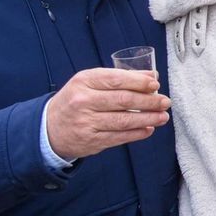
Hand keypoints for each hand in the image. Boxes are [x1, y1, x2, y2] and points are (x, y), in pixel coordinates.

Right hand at [44, 68, 169, 159]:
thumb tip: (151, 74)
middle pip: (124, 100)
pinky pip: (120, 137)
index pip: (116, 79)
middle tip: (165, 101)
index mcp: (84, 82)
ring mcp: (87, 122)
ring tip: (163, 116)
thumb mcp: (90, 82)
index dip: (139, 82)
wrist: (49, 128)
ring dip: (148, 118)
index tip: (155, 84)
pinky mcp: (91, 140)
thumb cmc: (76, 100)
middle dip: (149, 101)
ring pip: (124, 121)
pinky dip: (138, 133)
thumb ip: (120, 77)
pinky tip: (149, 128)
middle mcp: (84, 101)